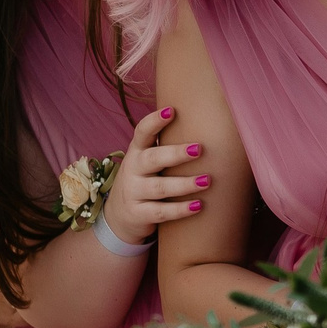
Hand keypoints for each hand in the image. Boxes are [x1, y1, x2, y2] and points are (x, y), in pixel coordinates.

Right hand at [103, 107, 211, 244]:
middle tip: (199, 149)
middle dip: (175, 154)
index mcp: (137, 152)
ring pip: (160, 187)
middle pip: (152, 159)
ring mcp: (133, 192)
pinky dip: (180, 209)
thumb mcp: (147, 162)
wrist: (120, 216)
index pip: (142, 132)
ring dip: (184, 184)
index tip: (172, 111)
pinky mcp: (138, 214)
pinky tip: (198, 205)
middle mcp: (132, 170)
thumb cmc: (145, 180)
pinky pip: (161, 212)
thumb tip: (204, 124)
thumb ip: (166, 147)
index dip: (154, 121)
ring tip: (206, 181)